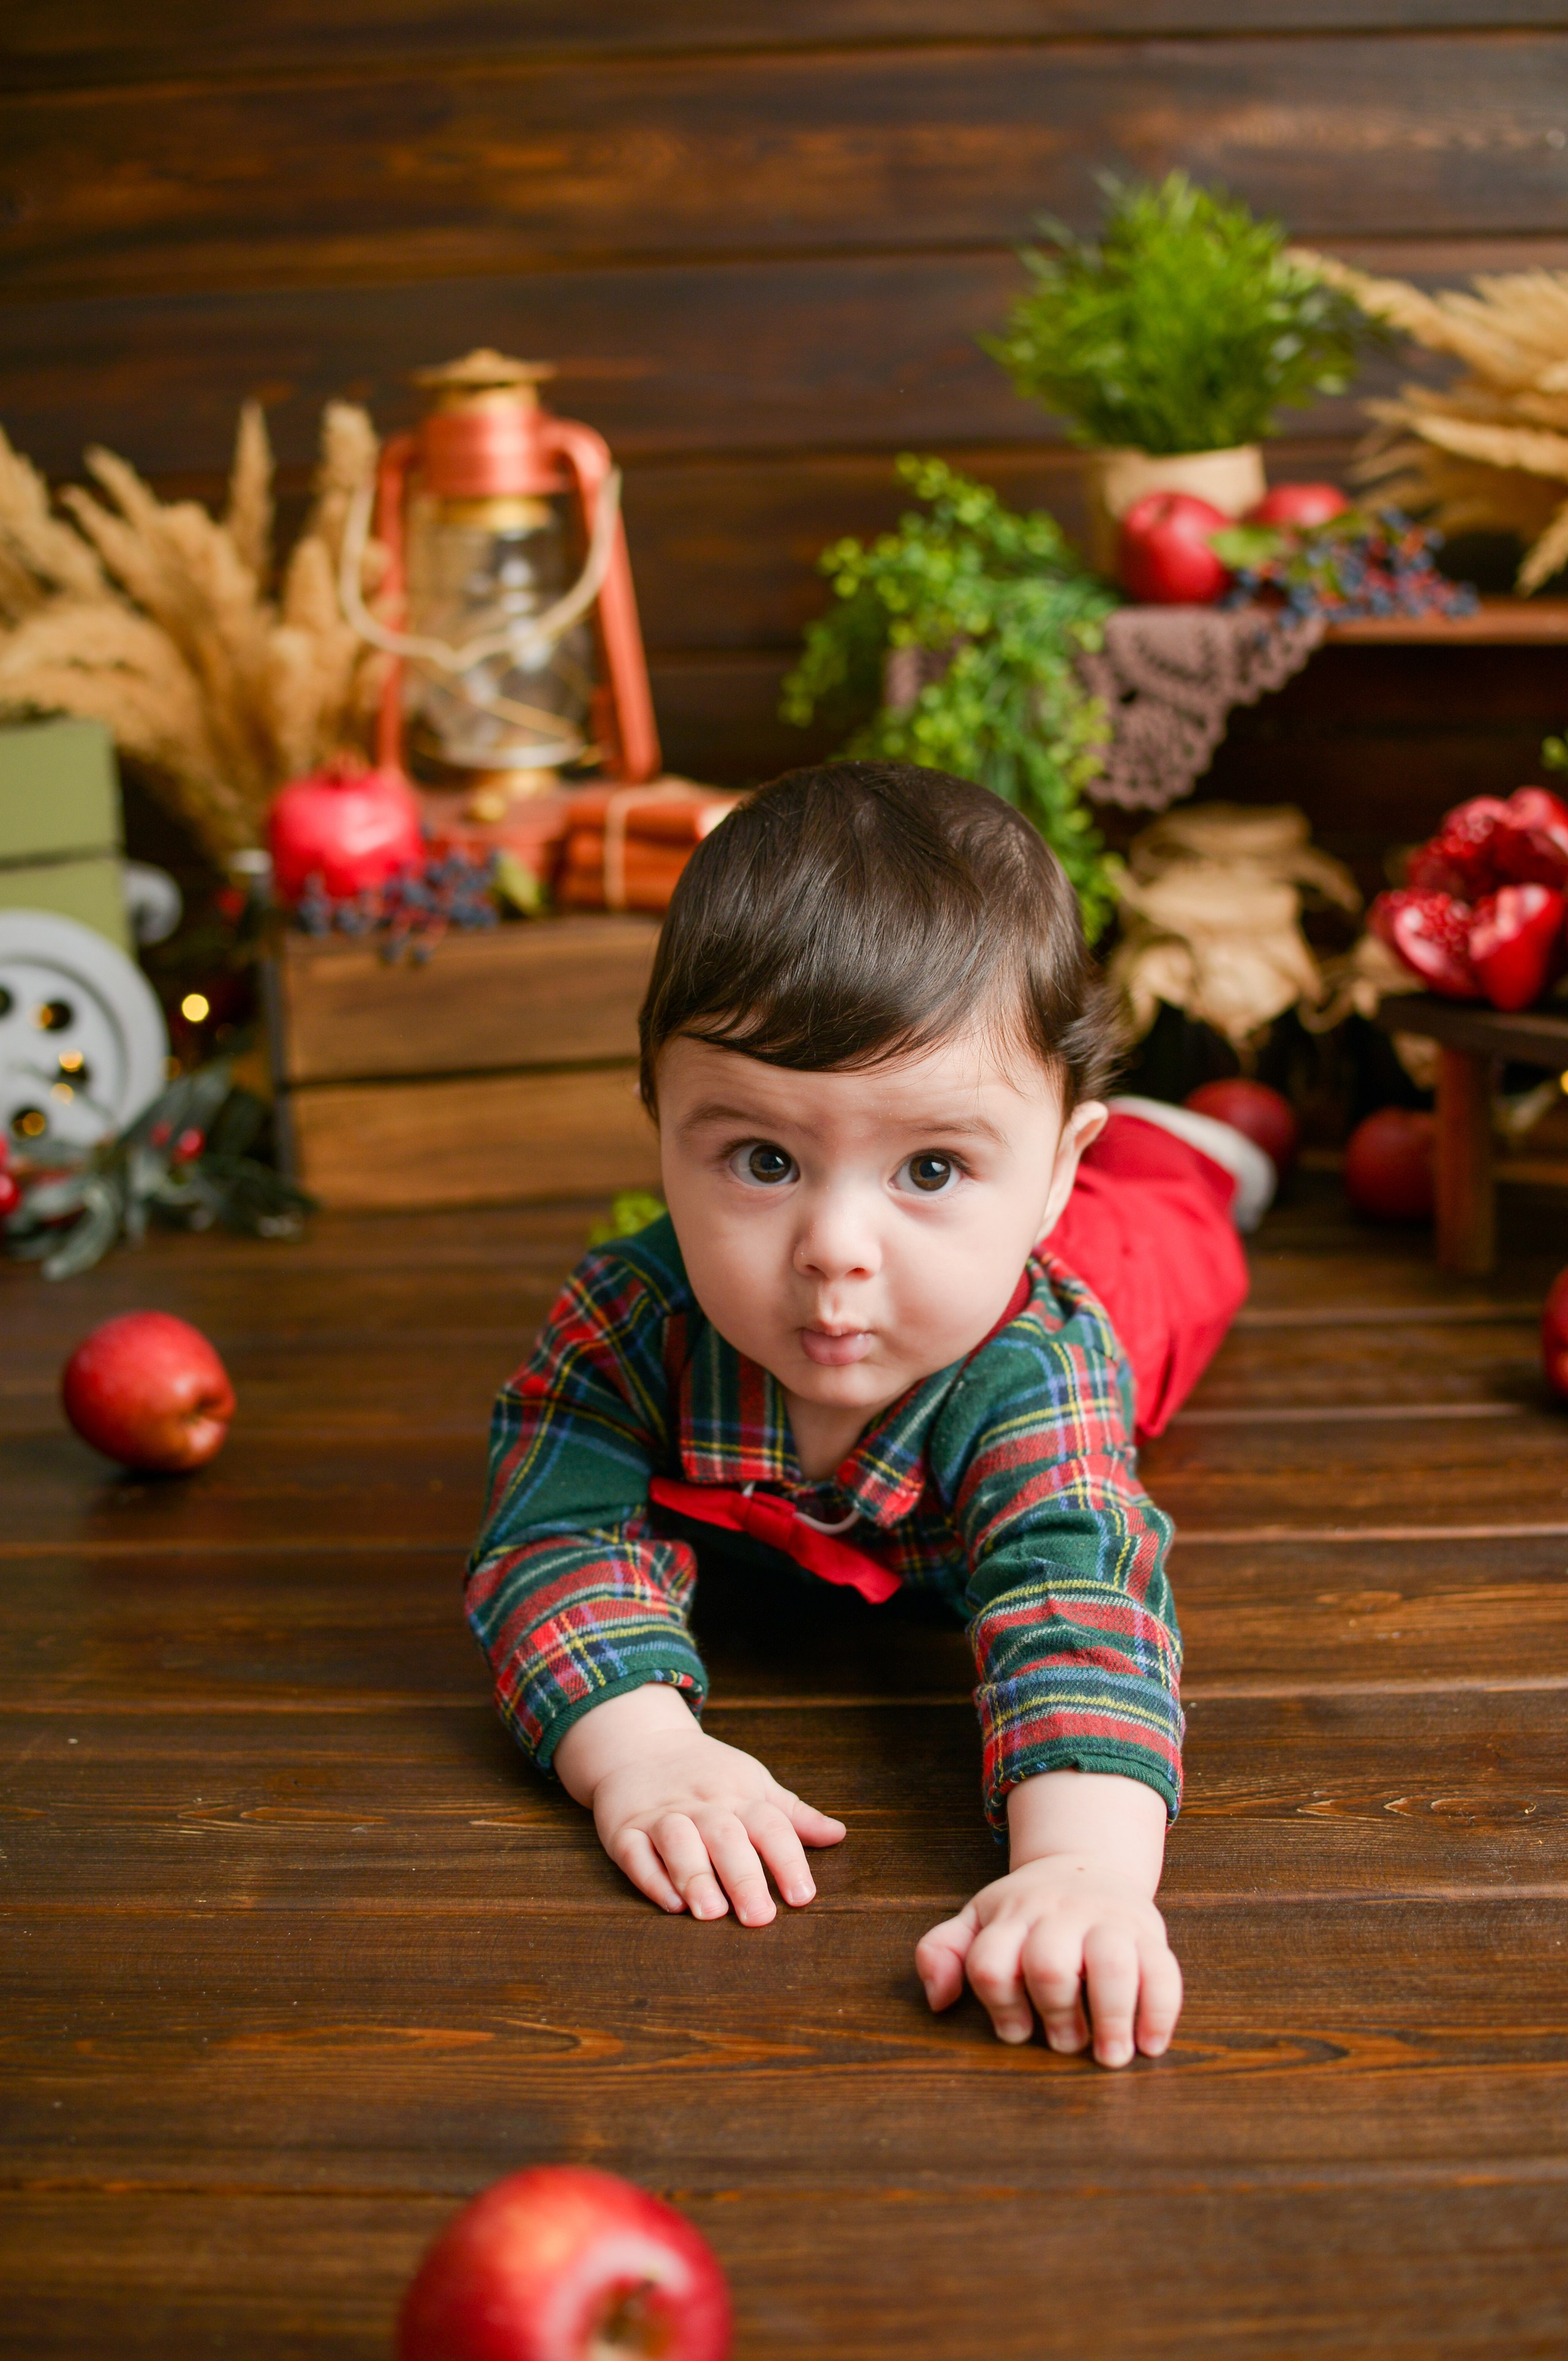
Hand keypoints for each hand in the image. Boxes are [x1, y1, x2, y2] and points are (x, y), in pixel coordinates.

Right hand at [553, 1685, 845, 1926]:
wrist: (641, 1743)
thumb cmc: (707, 1774)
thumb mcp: (753, 1784)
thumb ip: (793, 1815)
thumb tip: (839, 1834)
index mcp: (738, 1795)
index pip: (769, 1824)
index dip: (787, 1859)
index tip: (803, 1896)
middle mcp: (701, 1805)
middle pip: (725, 1835)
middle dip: (743, 1876)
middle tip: (759, 1918)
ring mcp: (661, 1816)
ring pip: (677, 1840)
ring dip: (695, 1875)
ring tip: (711, 1912)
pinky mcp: (624, 1829)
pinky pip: (635, 1851)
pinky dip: (651, 1876)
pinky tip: (670, 1902)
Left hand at [914, 1770, 1180, 2067]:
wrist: (1087, 1864)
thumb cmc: (1027, 1911)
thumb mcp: (978, 1919)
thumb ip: (945, 1951)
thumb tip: (939, 2001)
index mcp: (1013, 1916)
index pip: (991, 1962)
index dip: (999, 2005)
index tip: (1016, 2030)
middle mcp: (1060, 1915)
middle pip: (1049, 1966)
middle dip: (1055, 2014)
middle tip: (1065, 2043)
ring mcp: (1109, 1921)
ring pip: (1111, 1965)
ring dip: (1111, 2018)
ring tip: (1109, 2055)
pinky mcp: (1150, 1934)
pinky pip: (1164, 1972)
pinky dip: (1160, 2012)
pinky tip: (1150, 2043)